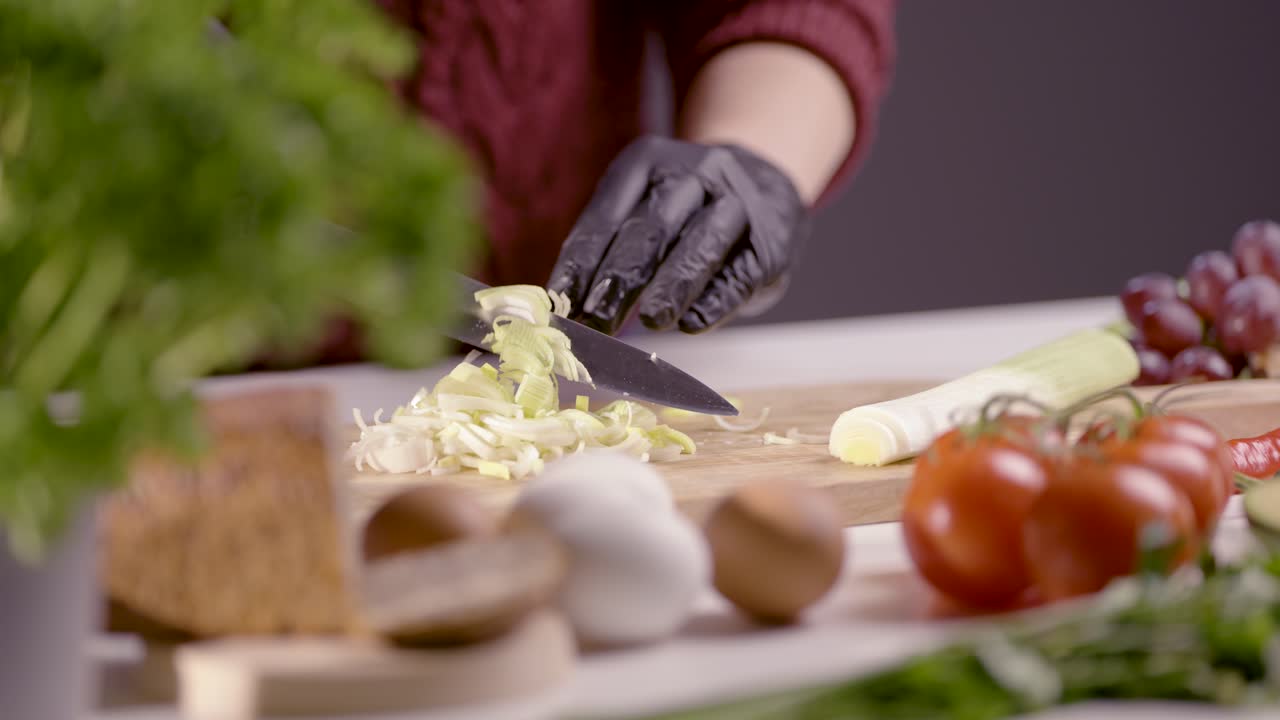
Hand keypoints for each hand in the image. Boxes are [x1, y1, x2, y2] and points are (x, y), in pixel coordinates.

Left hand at [546, 135, 808, 334]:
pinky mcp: (770, 245)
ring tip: (651, 321)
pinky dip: (714, 302)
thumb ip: (610, 247)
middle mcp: (696, 174)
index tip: (562, 301)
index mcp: (648, 161)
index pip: (606, 216)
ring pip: (700, 245)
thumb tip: (566, 302)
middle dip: (620, 278)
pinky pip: (739, 275)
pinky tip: (693, 323)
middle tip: (596, 319)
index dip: (582, 262)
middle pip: (651, 229)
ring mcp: (739, 204)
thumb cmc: (686, 212)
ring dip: (672, 285)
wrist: (767, 185)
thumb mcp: (645, 206)